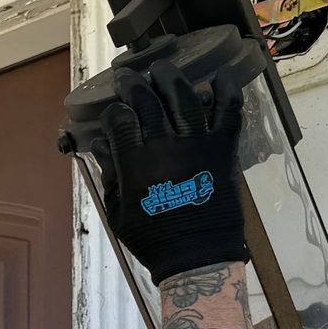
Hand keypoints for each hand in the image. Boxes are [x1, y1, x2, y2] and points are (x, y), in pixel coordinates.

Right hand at [94, 49, 248, 283]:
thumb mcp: (118, 212)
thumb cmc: (153, 240)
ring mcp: (198, 147)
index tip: (112, 111)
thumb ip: (110, 175)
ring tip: (162, 69)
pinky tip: (220, 75)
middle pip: (148, 102)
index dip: (113, 111)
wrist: (198, 259)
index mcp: (136, 167)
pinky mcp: (223, 151)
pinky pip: (228, 114)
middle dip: (134, 85)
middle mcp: (166, 150)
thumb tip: (99, 143)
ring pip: (183, 98)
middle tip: (129, 77)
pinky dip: (226, 92)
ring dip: (171, 78)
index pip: (119, 121)